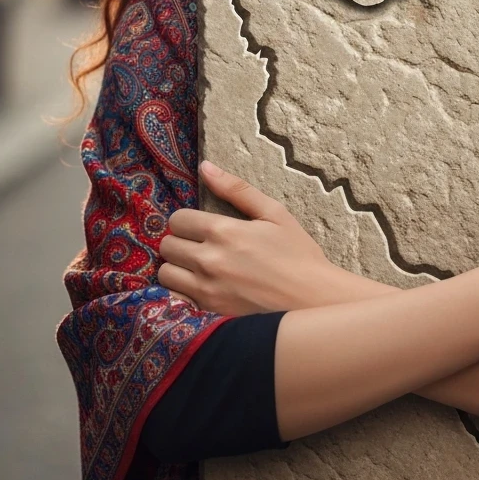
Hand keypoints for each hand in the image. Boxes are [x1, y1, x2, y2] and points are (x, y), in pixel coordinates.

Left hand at [156, 161, 334, 315]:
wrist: (313, 300)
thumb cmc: (297, 254)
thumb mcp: (274, 213)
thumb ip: (236, 189)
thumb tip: (205, 166)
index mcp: (223, 231)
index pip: (178, 220)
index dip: (187, 221)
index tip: (201, 227)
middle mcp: (209, 260)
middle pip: (167, 245)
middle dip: (180, 242)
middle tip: (200, 246)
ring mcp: (207, 289)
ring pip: (165, 273)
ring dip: (177, 267)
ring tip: (197, 268)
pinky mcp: (209, 312)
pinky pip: (174, 298)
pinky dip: (181, 291)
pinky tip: (201, 288)